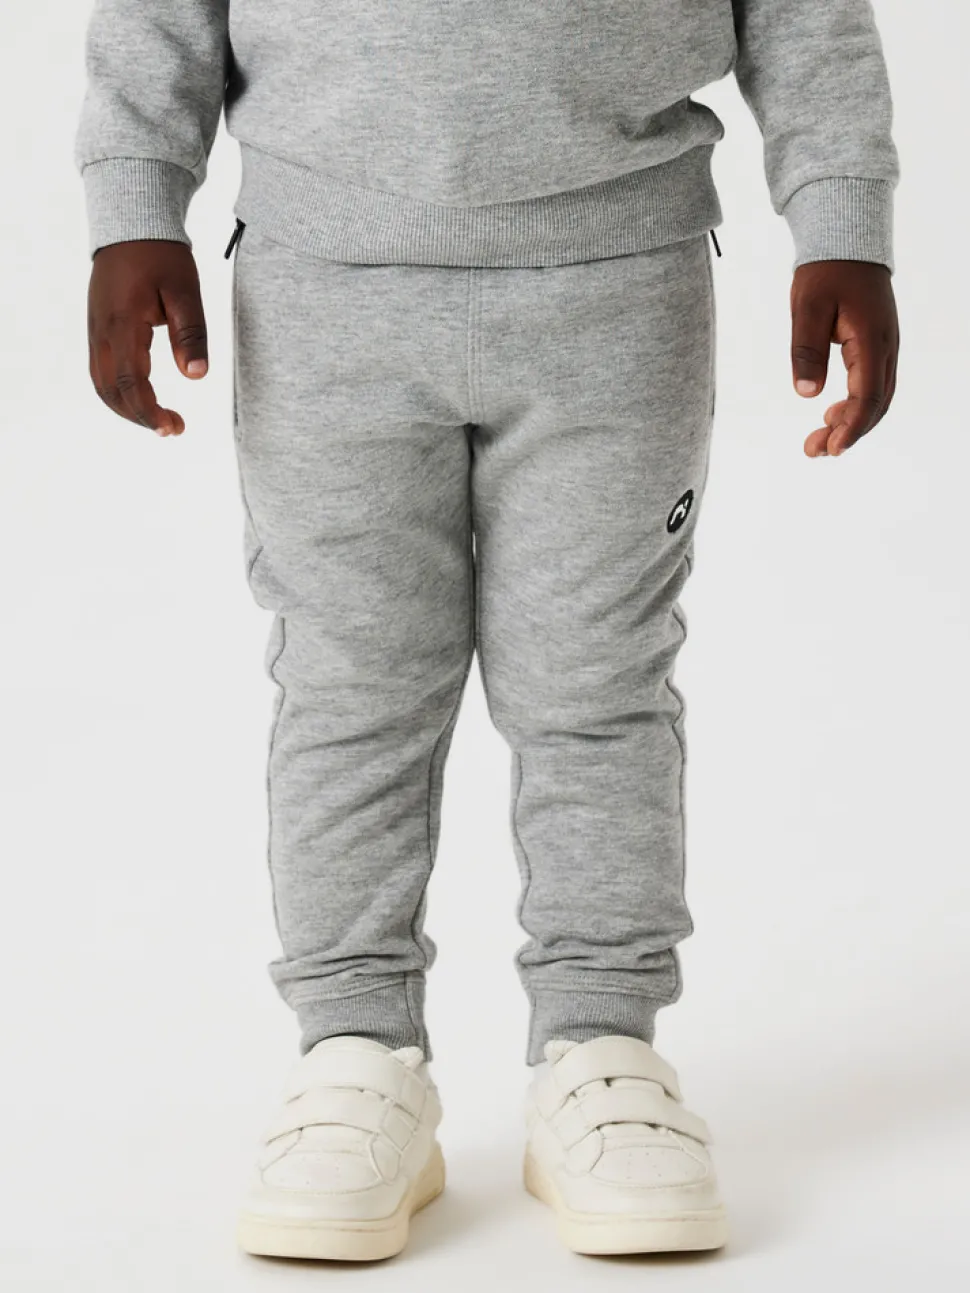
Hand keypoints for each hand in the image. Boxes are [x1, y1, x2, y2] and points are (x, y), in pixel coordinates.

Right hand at [87, 240, 207, 435]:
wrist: (131, 225)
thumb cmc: (161, 256)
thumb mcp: (185, 291)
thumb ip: (191, 333)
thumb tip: (196, 376)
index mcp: (122, 325)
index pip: (130, 382)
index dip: (149, 411)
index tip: (173, 427)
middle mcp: (102, 332)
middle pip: (111, 391)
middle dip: (140, 416)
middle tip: (173, 428)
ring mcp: (96, 331)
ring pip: (102, 384)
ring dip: (127, 408)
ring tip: (160, 419)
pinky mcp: (98, 329)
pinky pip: (101, 371)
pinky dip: (119, 392)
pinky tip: (142, 398)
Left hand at [790, 260, 898, 457]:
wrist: (847, 242)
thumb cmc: (825, 272)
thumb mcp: (807, 308)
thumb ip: (806, 350)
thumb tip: (807, 393)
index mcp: (871, 339)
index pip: (867, 395)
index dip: (851, 426)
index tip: (831, 448)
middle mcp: (885, 346)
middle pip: (876, 403)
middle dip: (848, 432)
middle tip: (814, 451)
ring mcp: (885, 346)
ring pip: (877, 397)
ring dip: (852, 423)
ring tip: (819, 440)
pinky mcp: (876, 345)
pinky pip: (873, 384)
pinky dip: (856, 406)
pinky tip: (832, 414)